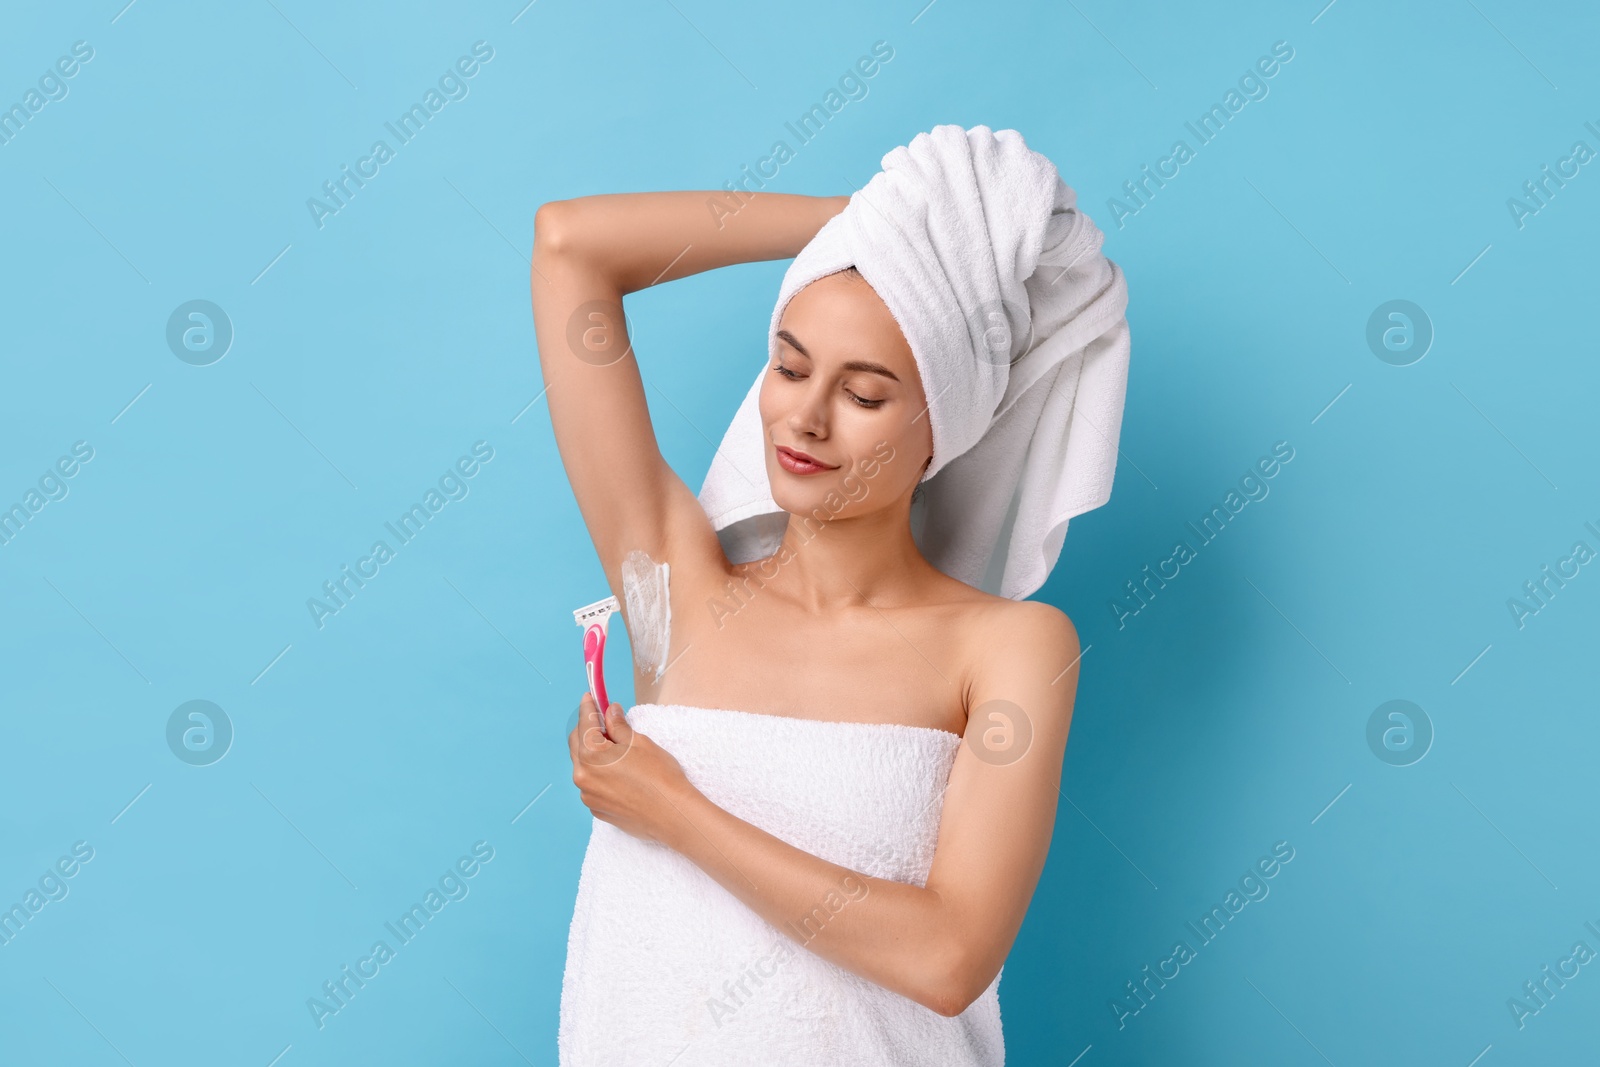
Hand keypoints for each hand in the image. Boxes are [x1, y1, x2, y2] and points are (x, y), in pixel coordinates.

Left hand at [567, 692, 694, 844]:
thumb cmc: (659, 777)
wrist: (672, 814)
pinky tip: (619, 773)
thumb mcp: (639, 742)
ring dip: (594, 753)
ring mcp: (588, 795)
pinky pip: (592, 784)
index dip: (588, 706)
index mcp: (591, 755)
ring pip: (584, 766)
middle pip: (577, 744)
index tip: (590, 697)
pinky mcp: (597, 808)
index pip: (584, 723)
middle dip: (588, 729)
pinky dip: (599, 774)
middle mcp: (582, 776)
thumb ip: (618, 726)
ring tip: (617, 750)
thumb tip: (610, 711)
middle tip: (605, 720)